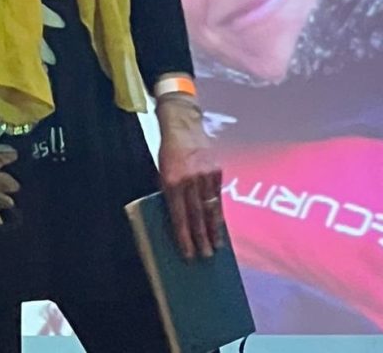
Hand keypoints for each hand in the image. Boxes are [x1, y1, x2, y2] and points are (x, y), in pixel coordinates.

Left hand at [156, 96, 224, 258]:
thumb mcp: (162, 173)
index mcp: (172, 182)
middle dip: (201, 238)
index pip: (179, 216)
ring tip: (217, 246)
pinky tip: (219, 224)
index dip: (184, 237)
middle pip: (197, 215)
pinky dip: (218, 212)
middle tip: (206, 256)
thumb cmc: (169, 152)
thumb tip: (178, 221)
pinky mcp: (217, 170)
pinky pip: (218, 196)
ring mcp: (205, 175)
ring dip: (214, 230)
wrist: (183, 126)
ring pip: (211, 208)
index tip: (188, 253)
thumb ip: (169, 195)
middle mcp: (190, 180)